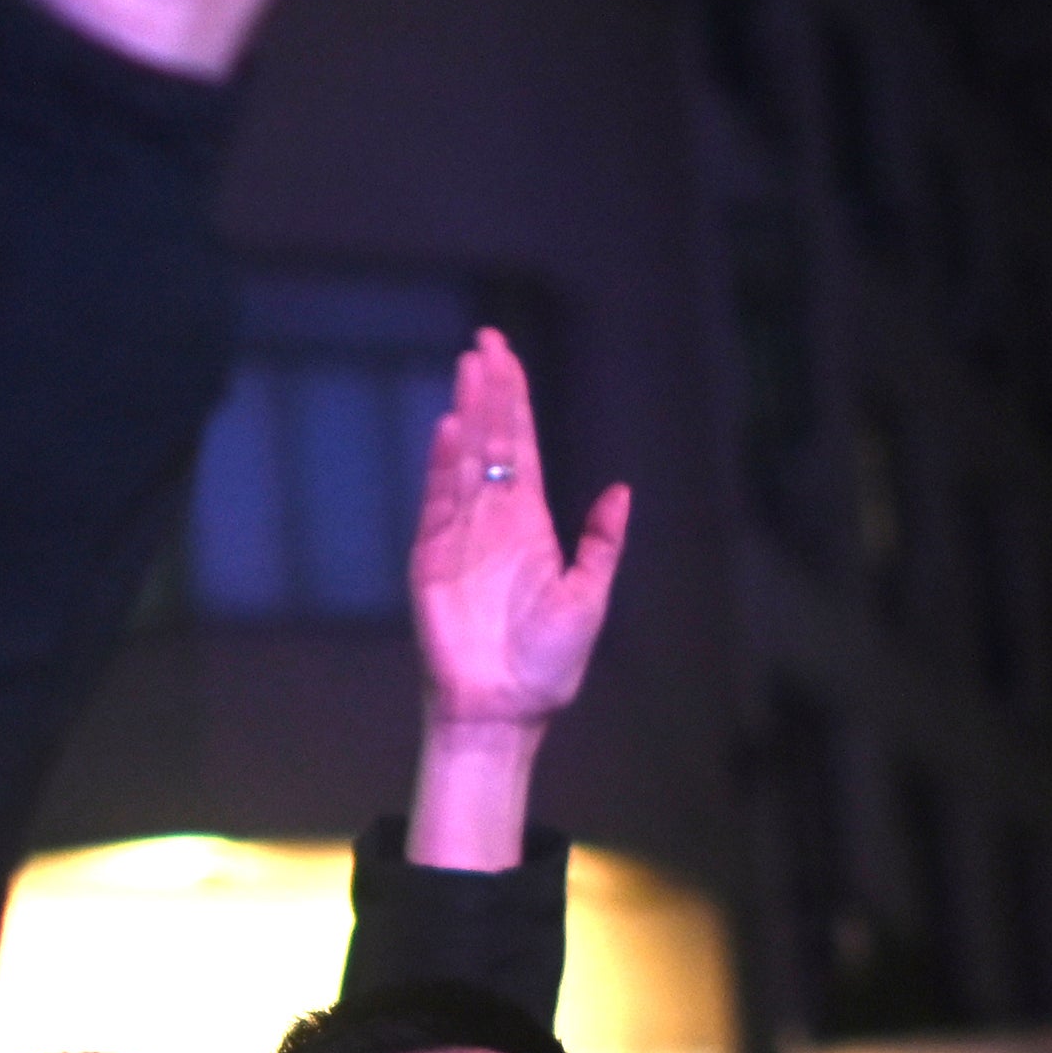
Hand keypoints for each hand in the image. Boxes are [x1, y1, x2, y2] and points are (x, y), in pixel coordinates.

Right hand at [401, 333, 627, 872]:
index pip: (522, 449)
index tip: (506, 357)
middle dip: (490, 392)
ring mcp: (459, 537)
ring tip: (469, 369)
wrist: (505, 711)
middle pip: (492, 443)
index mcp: (529, 525)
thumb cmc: (549, 666)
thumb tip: (620, 488)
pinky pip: (439, 504)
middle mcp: (492, 521)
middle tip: (486, 340)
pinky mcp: (431, 561)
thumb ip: (601, 542)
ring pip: (465, 463)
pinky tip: (450, 430)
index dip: (516, 402)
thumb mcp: (590, 597)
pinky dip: (443, 467)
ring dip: (468, 416)